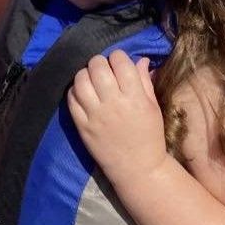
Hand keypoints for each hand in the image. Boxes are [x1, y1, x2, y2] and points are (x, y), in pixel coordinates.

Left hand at [67, 50, 167, 183]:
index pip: (121, 62)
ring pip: (81, 80)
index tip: (119, 62)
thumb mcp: (153, 107)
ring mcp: (95, 115)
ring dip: (85, 74)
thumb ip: (145, 81)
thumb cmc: (149, 136)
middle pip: (97, 66)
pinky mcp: (82, 126)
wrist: (137, 168)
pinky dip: (75, 90)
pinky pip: (71, 99)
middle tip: (103, 69)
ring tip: (91, 79)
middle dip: (100, 62)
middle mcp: (113, 103)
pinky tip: (83, 92)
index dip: (119, 57)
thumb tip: (141, 59)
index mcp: (135, 97)